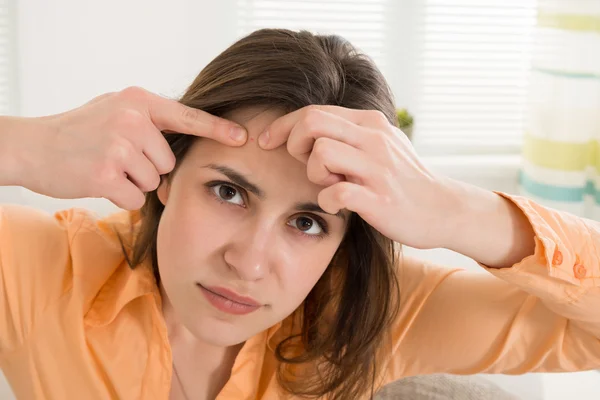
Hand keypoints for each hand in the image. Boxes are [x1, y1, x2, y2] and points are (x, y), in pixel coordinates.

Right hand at [20, 87, 246, 209]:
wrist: (32, 146)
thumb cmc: (78, 131)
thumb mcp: (116, 110)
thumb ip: (149, 124)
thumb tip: (180, 154)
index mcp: (138, 101)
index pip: (187, 116)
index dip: (217, 129)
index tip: (243, 137)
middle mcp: (132, 120)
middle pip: (169, 162)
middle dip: (150, 168)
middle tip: (119, 159)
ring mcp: (119, 146)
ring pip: (154, 181)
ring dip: (135, 182)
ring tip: (106, 166)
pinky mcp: (105, 174)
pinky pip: (136, 197)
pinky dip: (122, 196)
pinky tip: (99, 181)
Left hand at [258, 105, 463, 249]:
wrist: (442, 209)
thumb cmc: (403, 179)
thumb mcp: (381, 144)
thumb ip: (350, 133)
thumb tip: (308, 127)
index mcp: (370, 123)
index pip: (314, 110)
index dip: (283, 125)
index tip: (266, 141)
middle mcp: (374, 139)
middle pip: (312, 122)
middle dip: (293, 143)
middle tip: (302, 163)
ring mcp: (378, 169)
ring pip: (321, 154)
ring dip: (314, 173)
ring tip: (329, 184)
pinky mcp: (380, 200)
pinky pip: (335, 194)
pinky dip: (327, 201)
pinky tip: (337, 205)